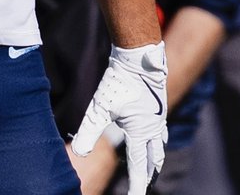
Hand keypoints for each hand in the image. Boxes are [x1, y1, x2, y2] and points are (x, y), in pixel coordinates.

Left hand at [72, 42, 166, 194]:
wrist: (138, 58)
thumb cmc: (119, 82)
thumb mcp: (100, 108)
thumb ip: (89, 131)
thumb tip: (79, 153)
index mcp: (141, 133)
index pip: (140, 167)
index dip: (137, 185)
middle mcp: (154, 128)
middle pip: (153, 160)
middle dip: (148, 175)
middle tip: (143, 187)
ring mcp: (158, 117)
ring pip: (159, 146)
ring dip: (154, 160)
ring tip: (151, 168)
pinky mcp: (157, 107)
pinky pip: (160, 131)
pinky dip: (156, 142)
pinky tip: (151, 137)